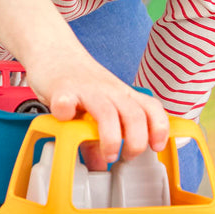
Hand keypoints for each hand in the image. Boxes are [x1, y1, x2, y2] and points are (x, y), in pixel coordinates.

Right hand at [26, 46, 169, 170]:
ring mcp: (86, 89)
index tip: (156, 147)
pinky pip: (66, 101)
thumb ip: (99, 137)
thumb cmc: (77, 81)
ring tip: (107, 153)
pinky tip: (65, 120)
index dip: (159, 128)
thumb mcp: (96, 107)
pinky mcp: (61, 88)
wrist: (54, 49)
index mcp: (122, 95)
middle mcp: (109, 91)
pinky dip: (66, 113)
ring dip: (111, 138)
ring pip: (108, 112)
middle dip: (136, 142)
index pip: (151, 108)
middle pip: (134, 115)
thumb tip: (101, 164)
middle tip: (125, 157)